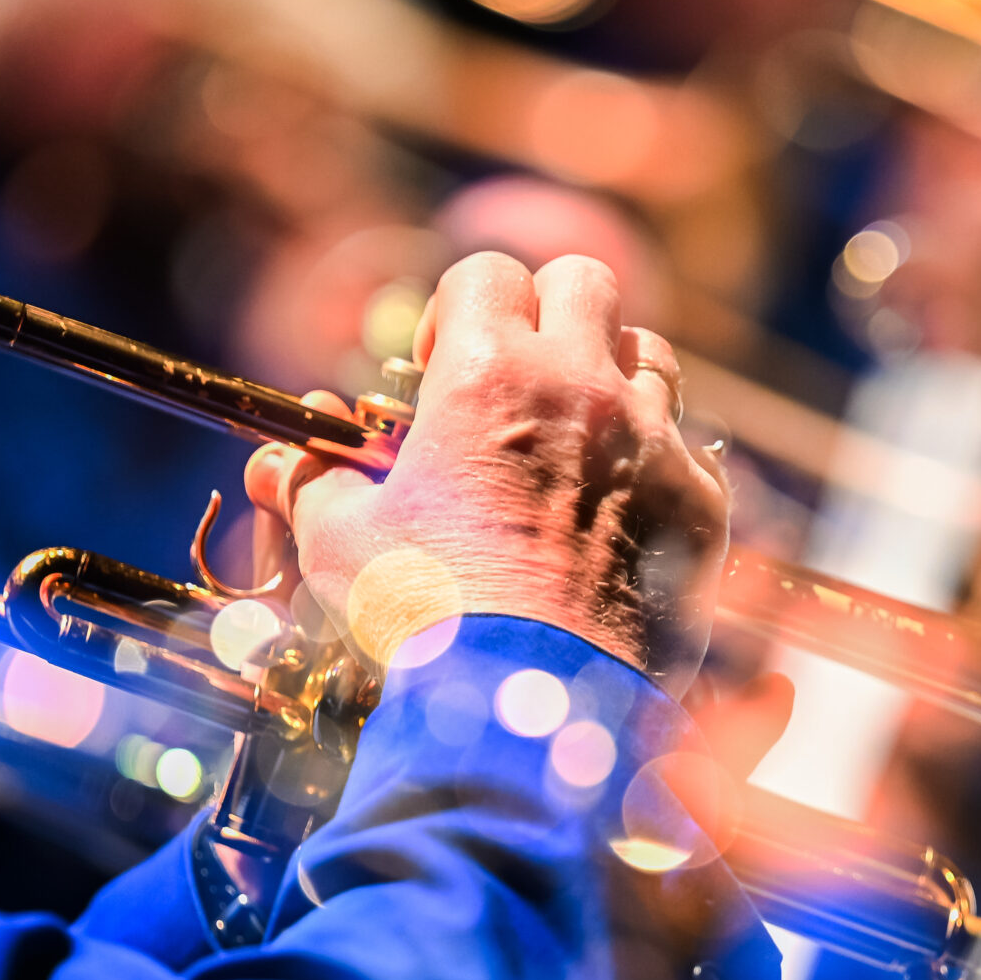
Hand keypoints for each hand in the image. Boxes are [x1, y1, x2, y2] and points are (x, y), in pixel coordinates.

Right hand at [246, 252, 729, 694]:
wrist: (533, 706)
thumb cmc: (426, 620)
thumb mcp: (341, 547)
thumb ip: (312, 485)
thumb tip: (280, 461)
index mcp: (488, 373)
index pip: (487, 272)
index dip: (457, 309)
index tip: (437, 370)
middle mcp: (582, 387)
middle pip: (583, 283)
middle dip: (546, 312)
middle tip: (515, 377)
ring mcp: (653, 441)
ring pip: (651, 355)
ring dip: (611, 376)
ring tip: (573, 439)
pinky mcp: (700, 502)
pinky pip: (691, 446)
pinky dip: (656, 462)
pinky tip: (619, 510)